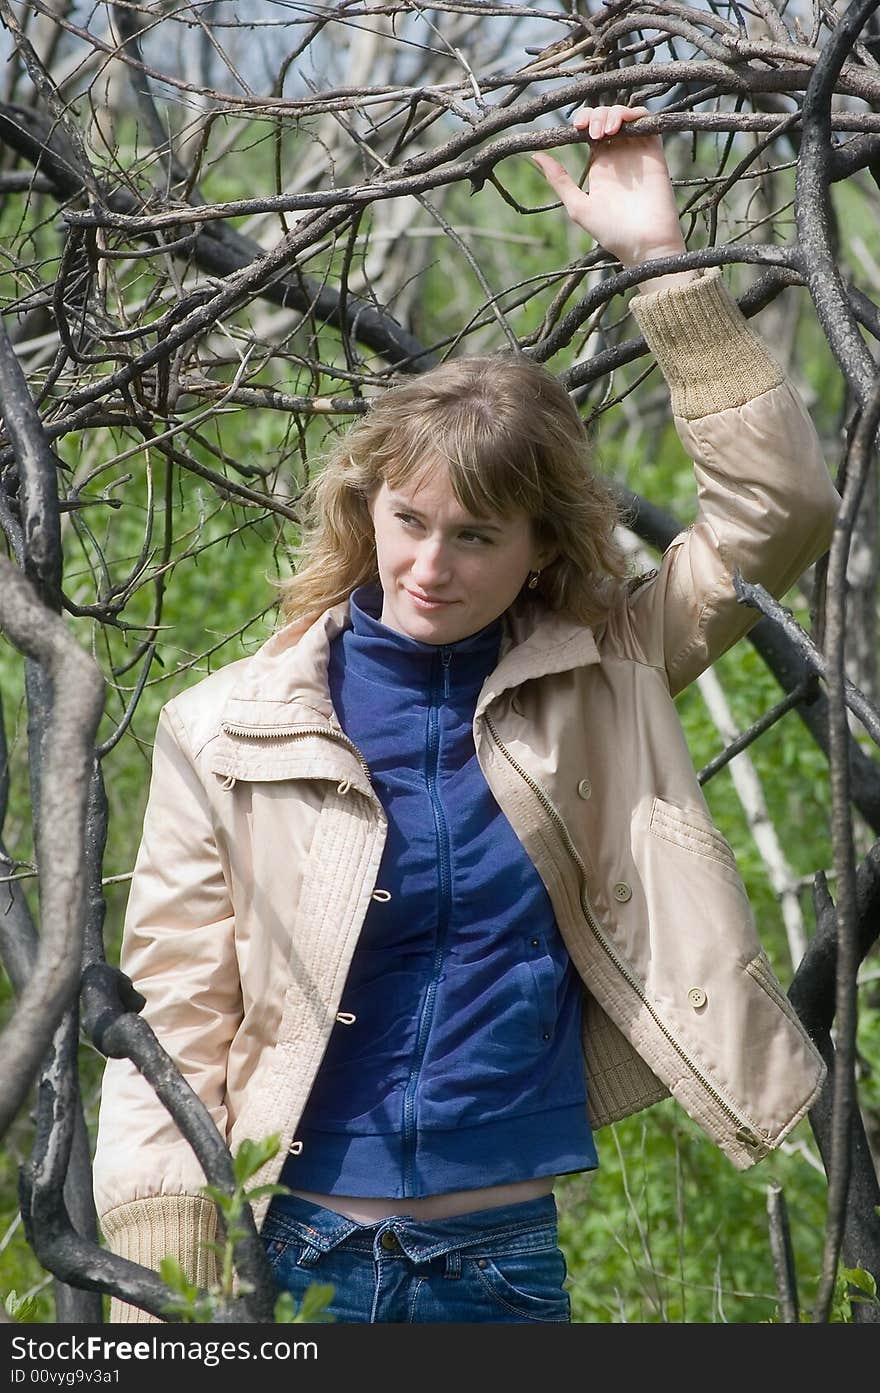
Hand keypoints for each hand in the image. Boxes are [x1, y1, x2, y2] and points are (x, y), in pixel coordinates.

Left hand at [531, 104, 688, 273]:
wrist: (644, 245)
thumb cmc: (611, 232)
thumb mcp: (578, 206)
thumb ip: (559, 180)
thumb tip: (535, 155)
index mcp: (601, 166)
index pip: (591, 130)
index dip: (583, 120)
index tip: (576, 127)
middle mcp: (619, 156)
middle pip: (607, 118)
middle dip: (596, 115)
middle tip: (591, 132)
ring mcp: (637, 152)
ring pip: (626, 116)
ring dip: (613, 113)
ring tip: (604, 132)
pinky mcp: (654, 153)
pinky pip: (648, 122)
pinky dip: (634, 115)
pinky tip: (621, 126)